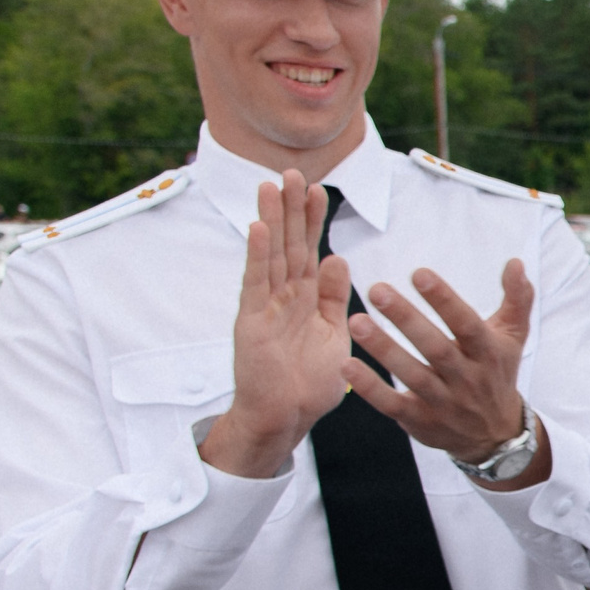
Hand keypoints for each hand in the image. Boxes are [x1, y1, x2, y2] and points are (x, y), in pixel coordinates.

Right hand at [201, 172, 352, 478]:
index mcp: (304, 298)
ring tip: (270, 186)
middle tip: (291, 172)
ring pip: (270, 255)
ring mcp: (265, 306)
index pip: (309, 250)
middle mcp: (283, 296)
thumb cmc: (309, 381)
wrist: (287, 417)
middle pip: (287, 244)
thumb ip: (333, 297)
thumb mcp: (333, 333)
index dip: (312, 221)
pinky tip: (258, 228)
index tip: (318, 190)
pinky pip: (255, 283)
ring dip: (271, 220)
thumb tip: (338, 259)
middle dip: (290, 209)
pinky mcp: (251, 322)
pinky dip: (257, 255)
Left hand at [344, 260, 548, 491]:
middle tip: (377, 290)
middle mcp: (467, 378)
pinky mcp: (421, 421)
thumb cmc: (497, 373)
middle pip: (436, 347)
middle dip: (406, 319)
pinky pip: (392, 404)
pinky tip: (347, 365)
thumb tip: (515, 262)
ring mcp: (443, 402)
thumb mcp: (512, 337)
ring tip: (356, 321)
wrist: (495, 435)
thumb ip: (517, 298)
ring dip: (383, 348)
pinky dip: (369, 388)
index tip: (419, 274)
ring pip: (412, 375)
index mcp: (487, 352)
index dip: (445, 300)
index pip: (467, 324)